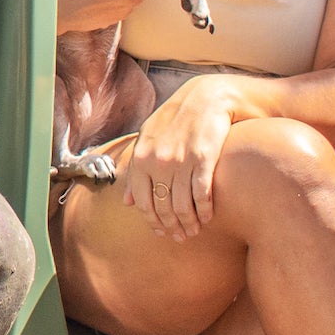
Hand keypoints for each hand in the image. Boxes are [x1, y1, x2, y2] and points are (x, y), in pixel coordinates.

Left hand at [121, 76, 236, 239]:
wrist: (208, 97)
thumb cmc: (176, 118)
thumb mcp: (149, 138)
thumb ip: (136, 169)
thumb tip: (127, 203)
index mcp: (141, 157)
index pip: (143, 203)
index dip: (153, 222)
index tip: (162, 232)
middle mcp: (158, 161)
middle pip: (162, 207)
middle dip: (171, 227)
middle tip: (180, 237)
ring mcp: (181, 160)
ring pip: (182, 205)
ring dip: (189, 223)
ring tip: (194, 230)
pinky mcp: (204, 159)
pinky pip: (202, 195)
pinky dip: (204, 211)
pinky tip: (207, 217)